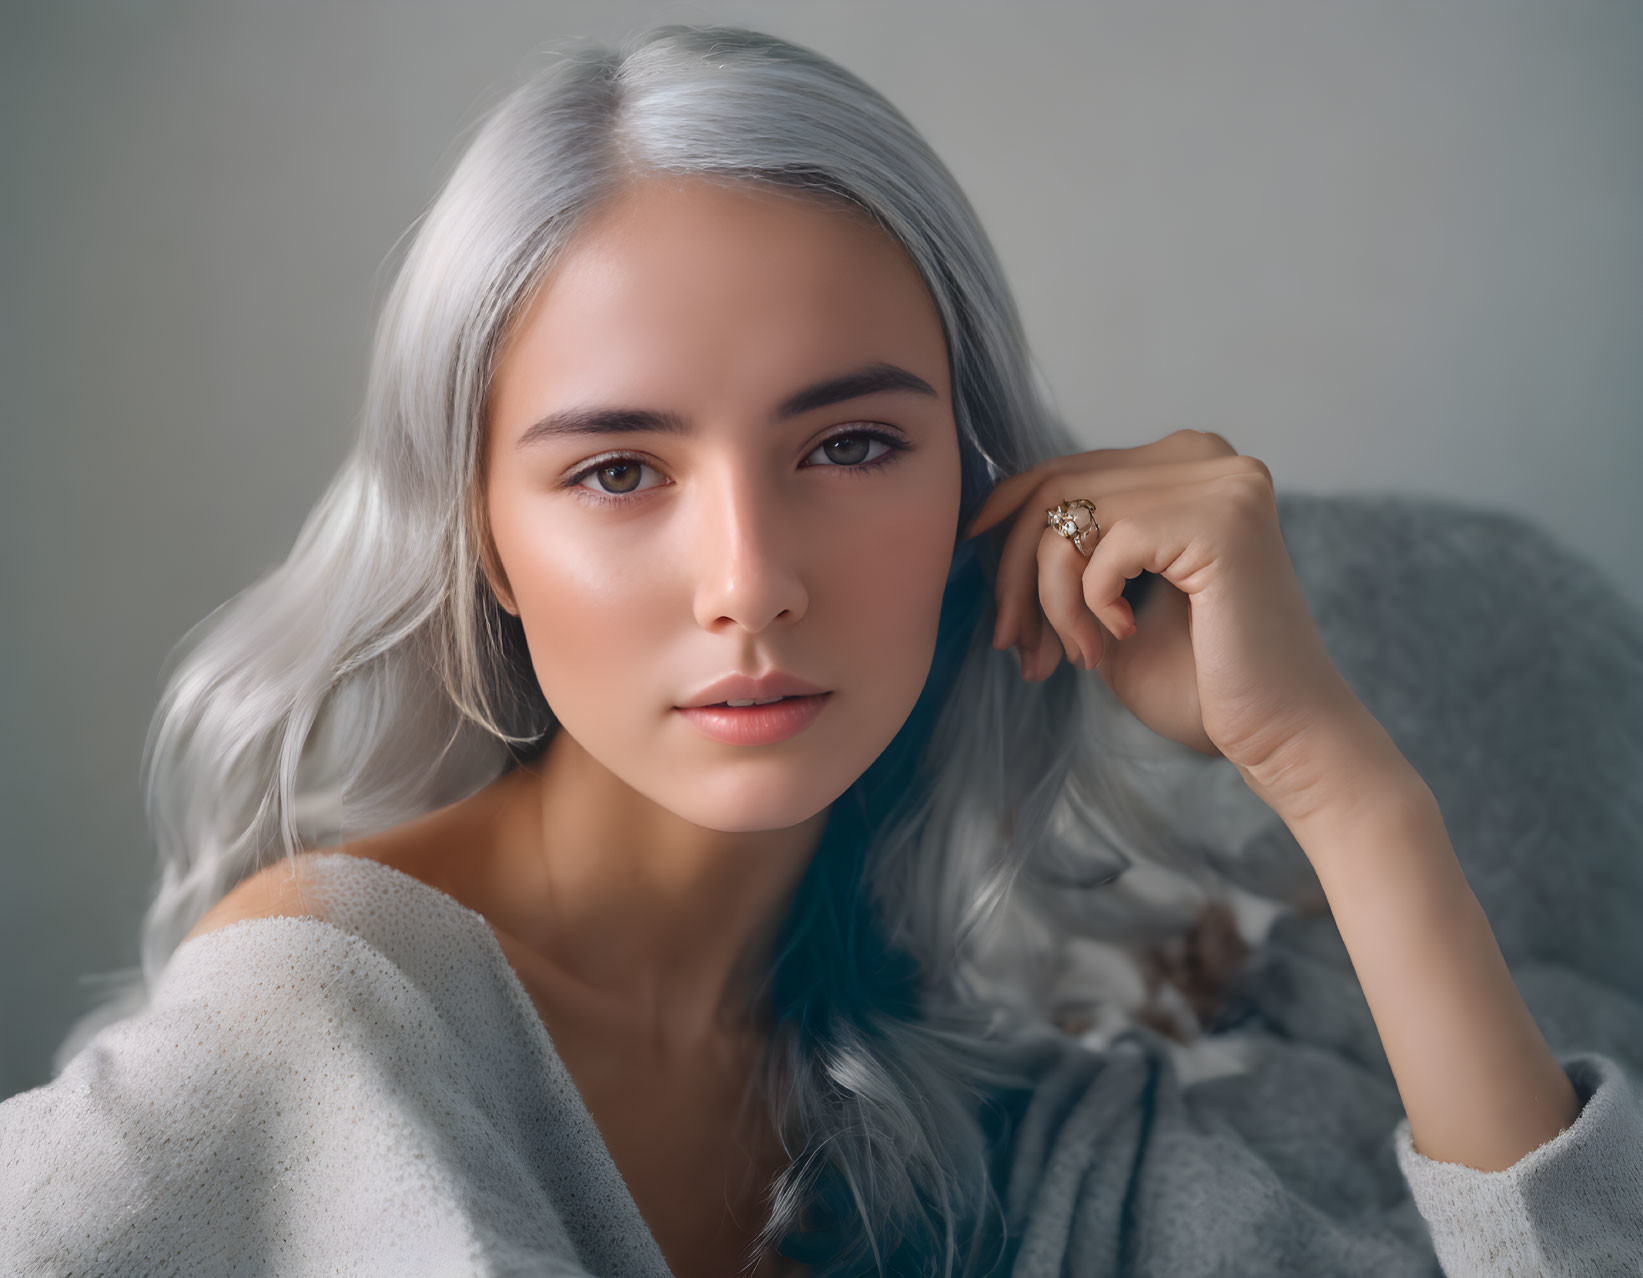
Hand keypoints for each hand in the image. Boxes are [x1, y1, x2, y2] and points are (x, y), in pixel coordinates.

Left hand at [962, 429, 1381, 823]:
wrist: (1280, 735)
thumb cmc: (1202, 681)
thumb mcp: (1110, 601)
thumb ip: (1070, 553)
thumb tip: (985, 523)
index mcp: (1186, 464)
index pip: (1065, 471)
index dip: (1005, 520)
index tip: (977, 572)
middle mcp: (1207, 456)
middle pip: (1055, 488)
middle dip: (1013, 572)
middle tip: (1013, 644)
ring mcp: (1220, 482)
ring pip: (1066, 518)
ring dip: (1048, 602)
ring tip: (1073, 657)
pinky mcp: (1219, 519)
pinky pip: (1100, 548)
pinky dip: (1087, 604)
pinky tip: (1121, 638)